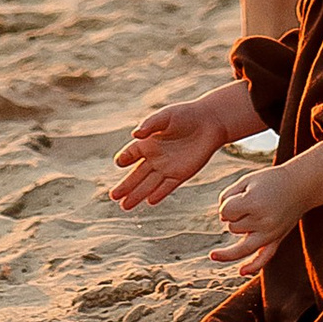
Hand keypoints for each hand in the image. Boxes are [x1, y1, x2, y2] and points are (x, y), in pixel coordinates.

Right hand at [108, 91, 251, 210]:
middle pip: (137, 175)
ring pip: (149, 184)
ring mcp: (167, 167)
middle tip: (113, 196)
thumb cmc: (186, 115)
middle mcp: (155, 157)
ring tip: (124, 206)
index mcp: (148, 142)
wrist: (210, 123)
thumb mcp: (166, 116)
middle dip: (125, 186)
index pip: (131, 153)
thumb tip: (135, 134)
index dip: (125, 158)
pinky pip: (167, 186)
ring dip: (137, 195)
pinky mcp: (181, 174)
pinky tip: (149, 202)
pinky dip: (159, 194)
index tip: (119, 162)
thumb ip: (150, 124)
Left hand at [210, 158, 304, 271]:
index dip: (228, 202)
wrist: (301, 186)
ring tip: (255, 213)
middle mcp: (263, 222)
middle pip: (231, 227)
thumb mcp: (246, 180)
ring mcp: (271, 234)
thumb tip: (223, 218)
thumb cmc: (270, 180)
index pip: (225, 212)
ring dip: (241, 228)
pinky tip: (241, 272)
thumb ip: (228, 197)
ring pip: (240, 242)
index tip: (239, 194)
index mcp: (254, 204)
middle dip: (235, 214)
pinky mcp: (277, 240)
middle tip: (252, 200)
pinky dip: (252, 266)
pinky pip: (263, 258)